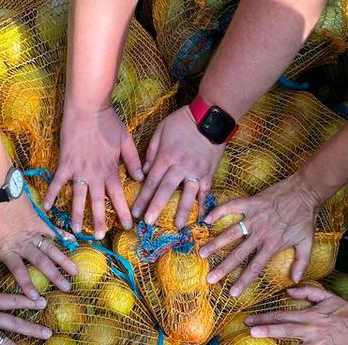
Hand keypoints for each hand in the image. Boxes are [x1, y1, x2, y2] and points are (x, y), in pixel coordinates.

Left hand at [0, 191, 76, 299]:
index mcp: (7, 249)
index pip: (19, 271)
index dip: (27, 285)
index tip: (37, 298)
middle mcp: (23, 243)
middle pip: (41, 263)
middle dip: (55, 276)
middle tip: (66, 289)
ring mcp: (33, 232)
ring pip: (51, 249)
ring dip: (64, 261)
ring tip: (75, 272)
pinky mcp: (38, 220)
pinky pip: (52, 230)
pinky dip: (63, 236)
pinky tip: (73, 243)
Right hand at [45, 104, 141, 236]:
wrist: (88, 108)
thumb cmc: (108, 121)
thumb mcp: (126, 140)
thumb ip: (134, 160)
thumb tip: (140, 178)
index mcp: (111, 170)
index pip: (119, 196)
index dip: (123, 213)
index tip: (127, 227)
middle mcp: (95, 175)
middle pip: (98, 203)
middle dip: (99, 221)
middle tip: (99, 237)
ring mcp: (78, 171)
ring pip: (78, 198)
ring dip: (76, 215)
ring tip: (75, 231)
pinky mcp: (65, 165)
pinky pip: (56, 183)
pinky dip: (51, 195)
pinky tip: (46, 208)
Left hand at [132, 106, 223, 227]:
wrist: (211, 116)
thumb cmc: (183, 122)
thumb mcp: (161, 130)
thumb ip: (151, 152)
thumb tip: (144, 172)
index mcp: (166, 157)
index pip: (151, 181)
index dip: (143, 198)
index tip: (136, 213)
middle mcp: (180, 166)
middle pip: (166, 190)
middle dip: (156, 207)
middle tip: (149, 223)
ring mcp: (196, 171)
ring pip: (188, 194)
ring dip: (182, 211)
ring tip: (177, 226)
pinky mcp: (209, 173)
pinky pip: (206, 192)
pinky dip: (203, 205)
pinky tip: (201, 218)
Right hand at [200, 172, 319, 297]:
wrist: (307, 189)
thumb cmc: (306, 217)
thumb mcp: (307, 241)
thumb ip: (301, 262)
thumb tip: (295, 280)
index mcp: (273, 244)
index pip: (255, 267)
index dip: (243, 281)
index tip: (232, 293)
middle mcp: (261, 233)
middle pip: (238, 254)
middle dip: (223, 268)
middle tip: (210, 278)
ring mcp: (255, 217)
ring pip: (231, 232)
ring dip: (215, 243)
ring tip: (202, 253)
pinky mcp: (252, 202)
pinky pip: (232, 206)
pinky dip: (218, 211)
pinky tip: (206, 219)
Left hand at [246, 286, 347, 344]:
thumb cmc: (346, 310)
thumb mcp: (327, 296)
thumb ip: (307, 292)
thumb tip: (288, 291)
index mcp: (310, 315)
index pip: (283, 315)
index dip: (265, 317)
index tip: (249, 320)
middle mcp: (312, 330)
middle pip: (286, 330)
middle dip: (268, 331)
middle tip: (251, 333)